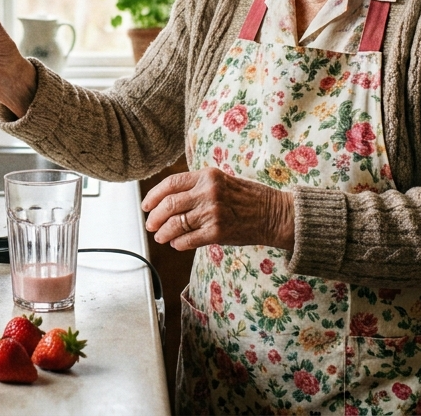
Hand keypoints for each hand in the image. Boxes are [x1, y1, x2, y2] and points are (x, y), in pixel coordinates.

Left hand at [141, 167, 294, 250]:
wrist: (274, 214)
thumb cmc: (248, 199)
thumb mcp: (221, 182)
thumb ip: (197, 188)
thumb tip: (169, 202)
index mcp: (207, 176)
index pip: (170, 183)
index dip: (154, 195)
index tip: (146, 205)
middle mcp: (208, 191)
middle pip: (169, 204)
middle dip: (154, 217)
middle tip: (150, 224)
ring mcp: (213, 211)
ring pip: (176, 223)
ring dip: (164, 233)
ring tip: (161, 237)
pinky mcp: (218, 231)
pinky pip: (188, 239)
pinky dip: (178, 243)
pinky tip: (177, 244)